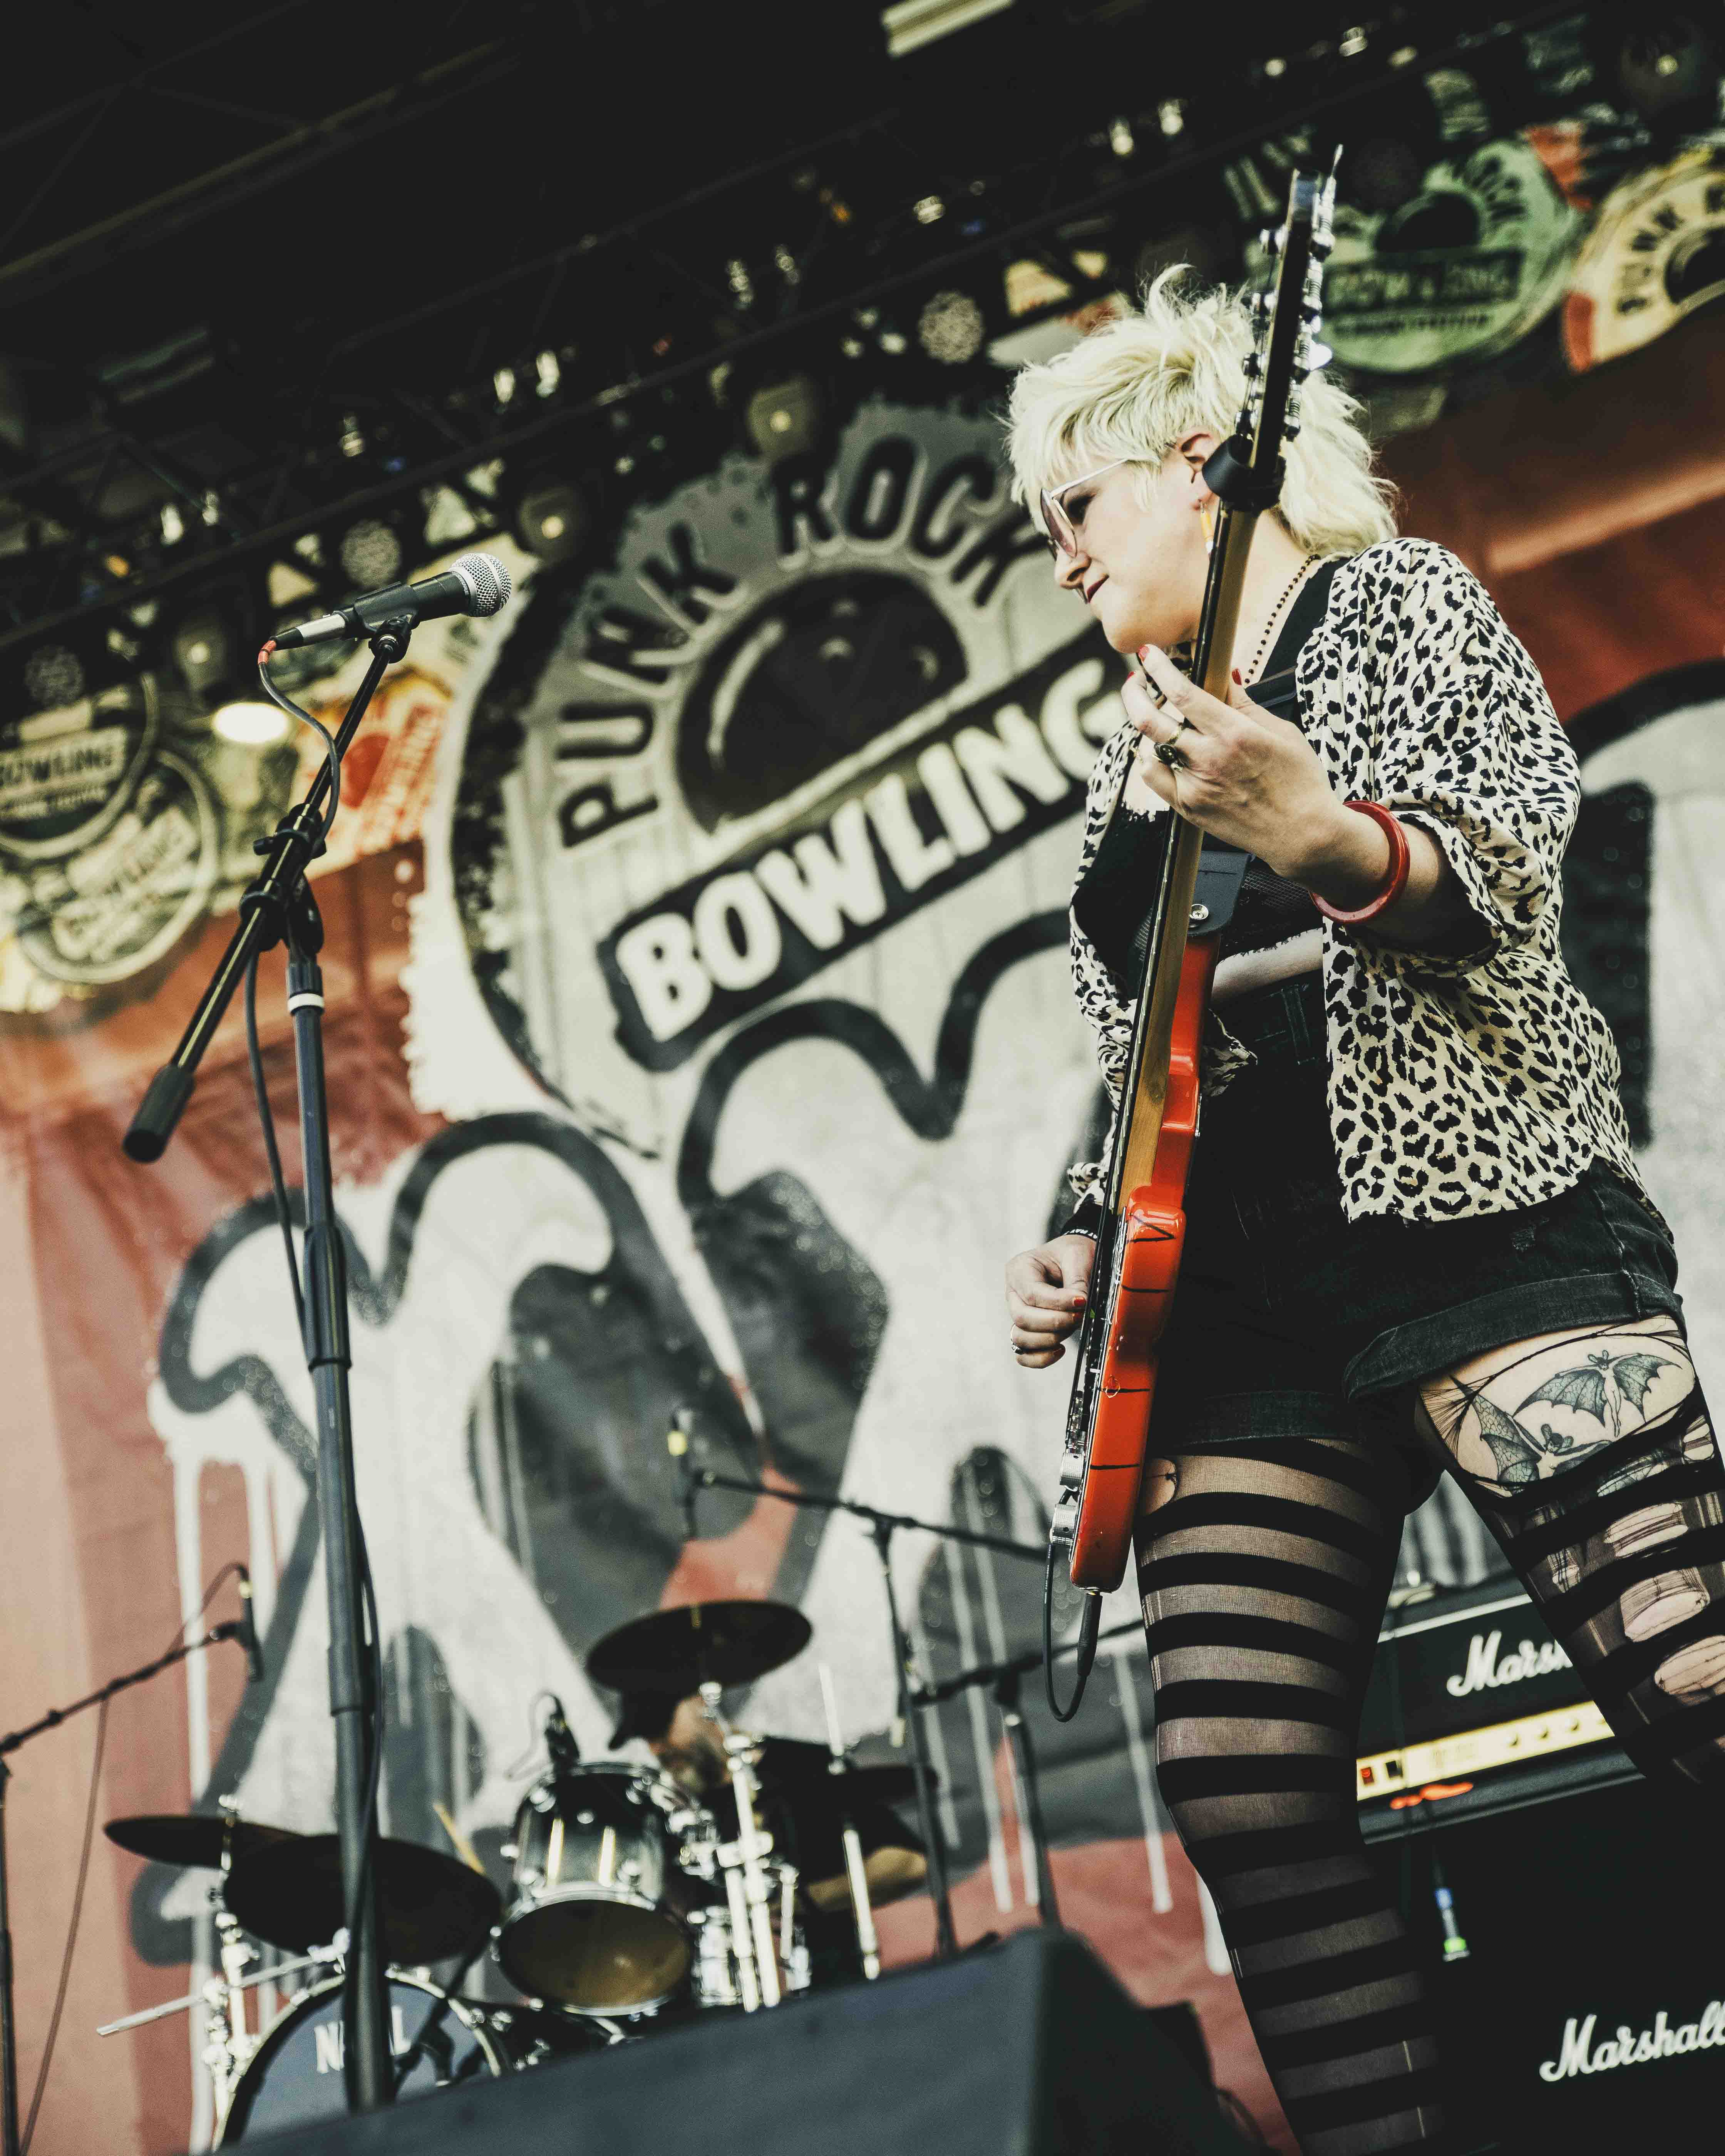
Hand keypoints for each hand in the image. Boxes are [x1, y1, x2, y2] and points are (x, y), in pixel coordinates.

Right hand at [1005, 1233, 1095, 1368]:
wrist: (1074, 1257)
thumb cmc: (1074, 1253)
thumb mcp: (1078, 1256)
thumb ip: (1077, 1281)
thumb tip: (1078, 1305)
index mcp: (1020, 1268)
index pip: (1032, 1294)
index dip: (1057, 1303)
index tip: (1082, 1302)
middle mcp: (1013, 1292)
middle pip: (1023, 1318)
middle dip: (1054, 1323)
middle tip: (1079, 1316)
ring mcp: (1018, 1313)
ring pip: (1020, 1338)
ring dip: (1049, 1339)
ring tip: (1072, 1327)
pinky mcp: (1027, 1330)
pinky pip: (1023, 1353)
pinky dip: (1040, 1358)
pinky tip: (1060, 1350)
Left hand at [1125, 644, 1376, 884]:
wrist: (1303, 834)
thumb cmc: (1300, 781)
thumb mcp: (1281, 732)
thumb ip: (1245, 704)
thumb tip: (1224, 675)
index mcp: (1234, 734)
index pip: (1183, 694)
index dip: (1159, 669)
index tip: (1148, 654)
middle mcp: (1209, 760)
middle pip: (1150, 720)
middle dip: (1135, 693)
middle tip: (1135, 680)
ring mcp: (1195, 786)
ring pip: (1148, 748)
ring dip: (1145, 727)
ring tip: (1155, 715)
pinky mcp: (1188, 808)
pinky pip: (1153, 777)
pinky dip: (1150, 757)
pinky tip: (1159, 748)